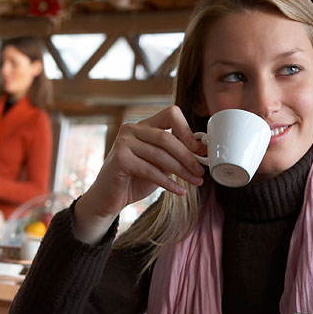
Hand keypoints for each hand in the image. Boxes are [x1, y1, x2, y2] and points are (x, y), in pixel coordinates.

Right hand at [73, 105, 204, 243]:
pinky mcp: (120, 159)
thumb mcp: (160, 164)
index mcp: (143, 126)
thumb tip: (202, 150)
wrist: (109, 199)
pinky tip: (179, 191)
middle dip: (188, 156)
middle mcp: (131, 129)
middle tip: (201, 170)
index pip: (170, 114)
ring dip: (182, 171)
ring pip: (160, 155)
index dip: (186, 129)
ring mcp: (123, 142)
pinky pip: (150, 170)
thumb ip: (176, 155)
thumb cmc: (135, 180)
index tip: (199, 148)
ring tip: (196, 181)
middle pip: (167, 138)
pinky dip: (168, 182)